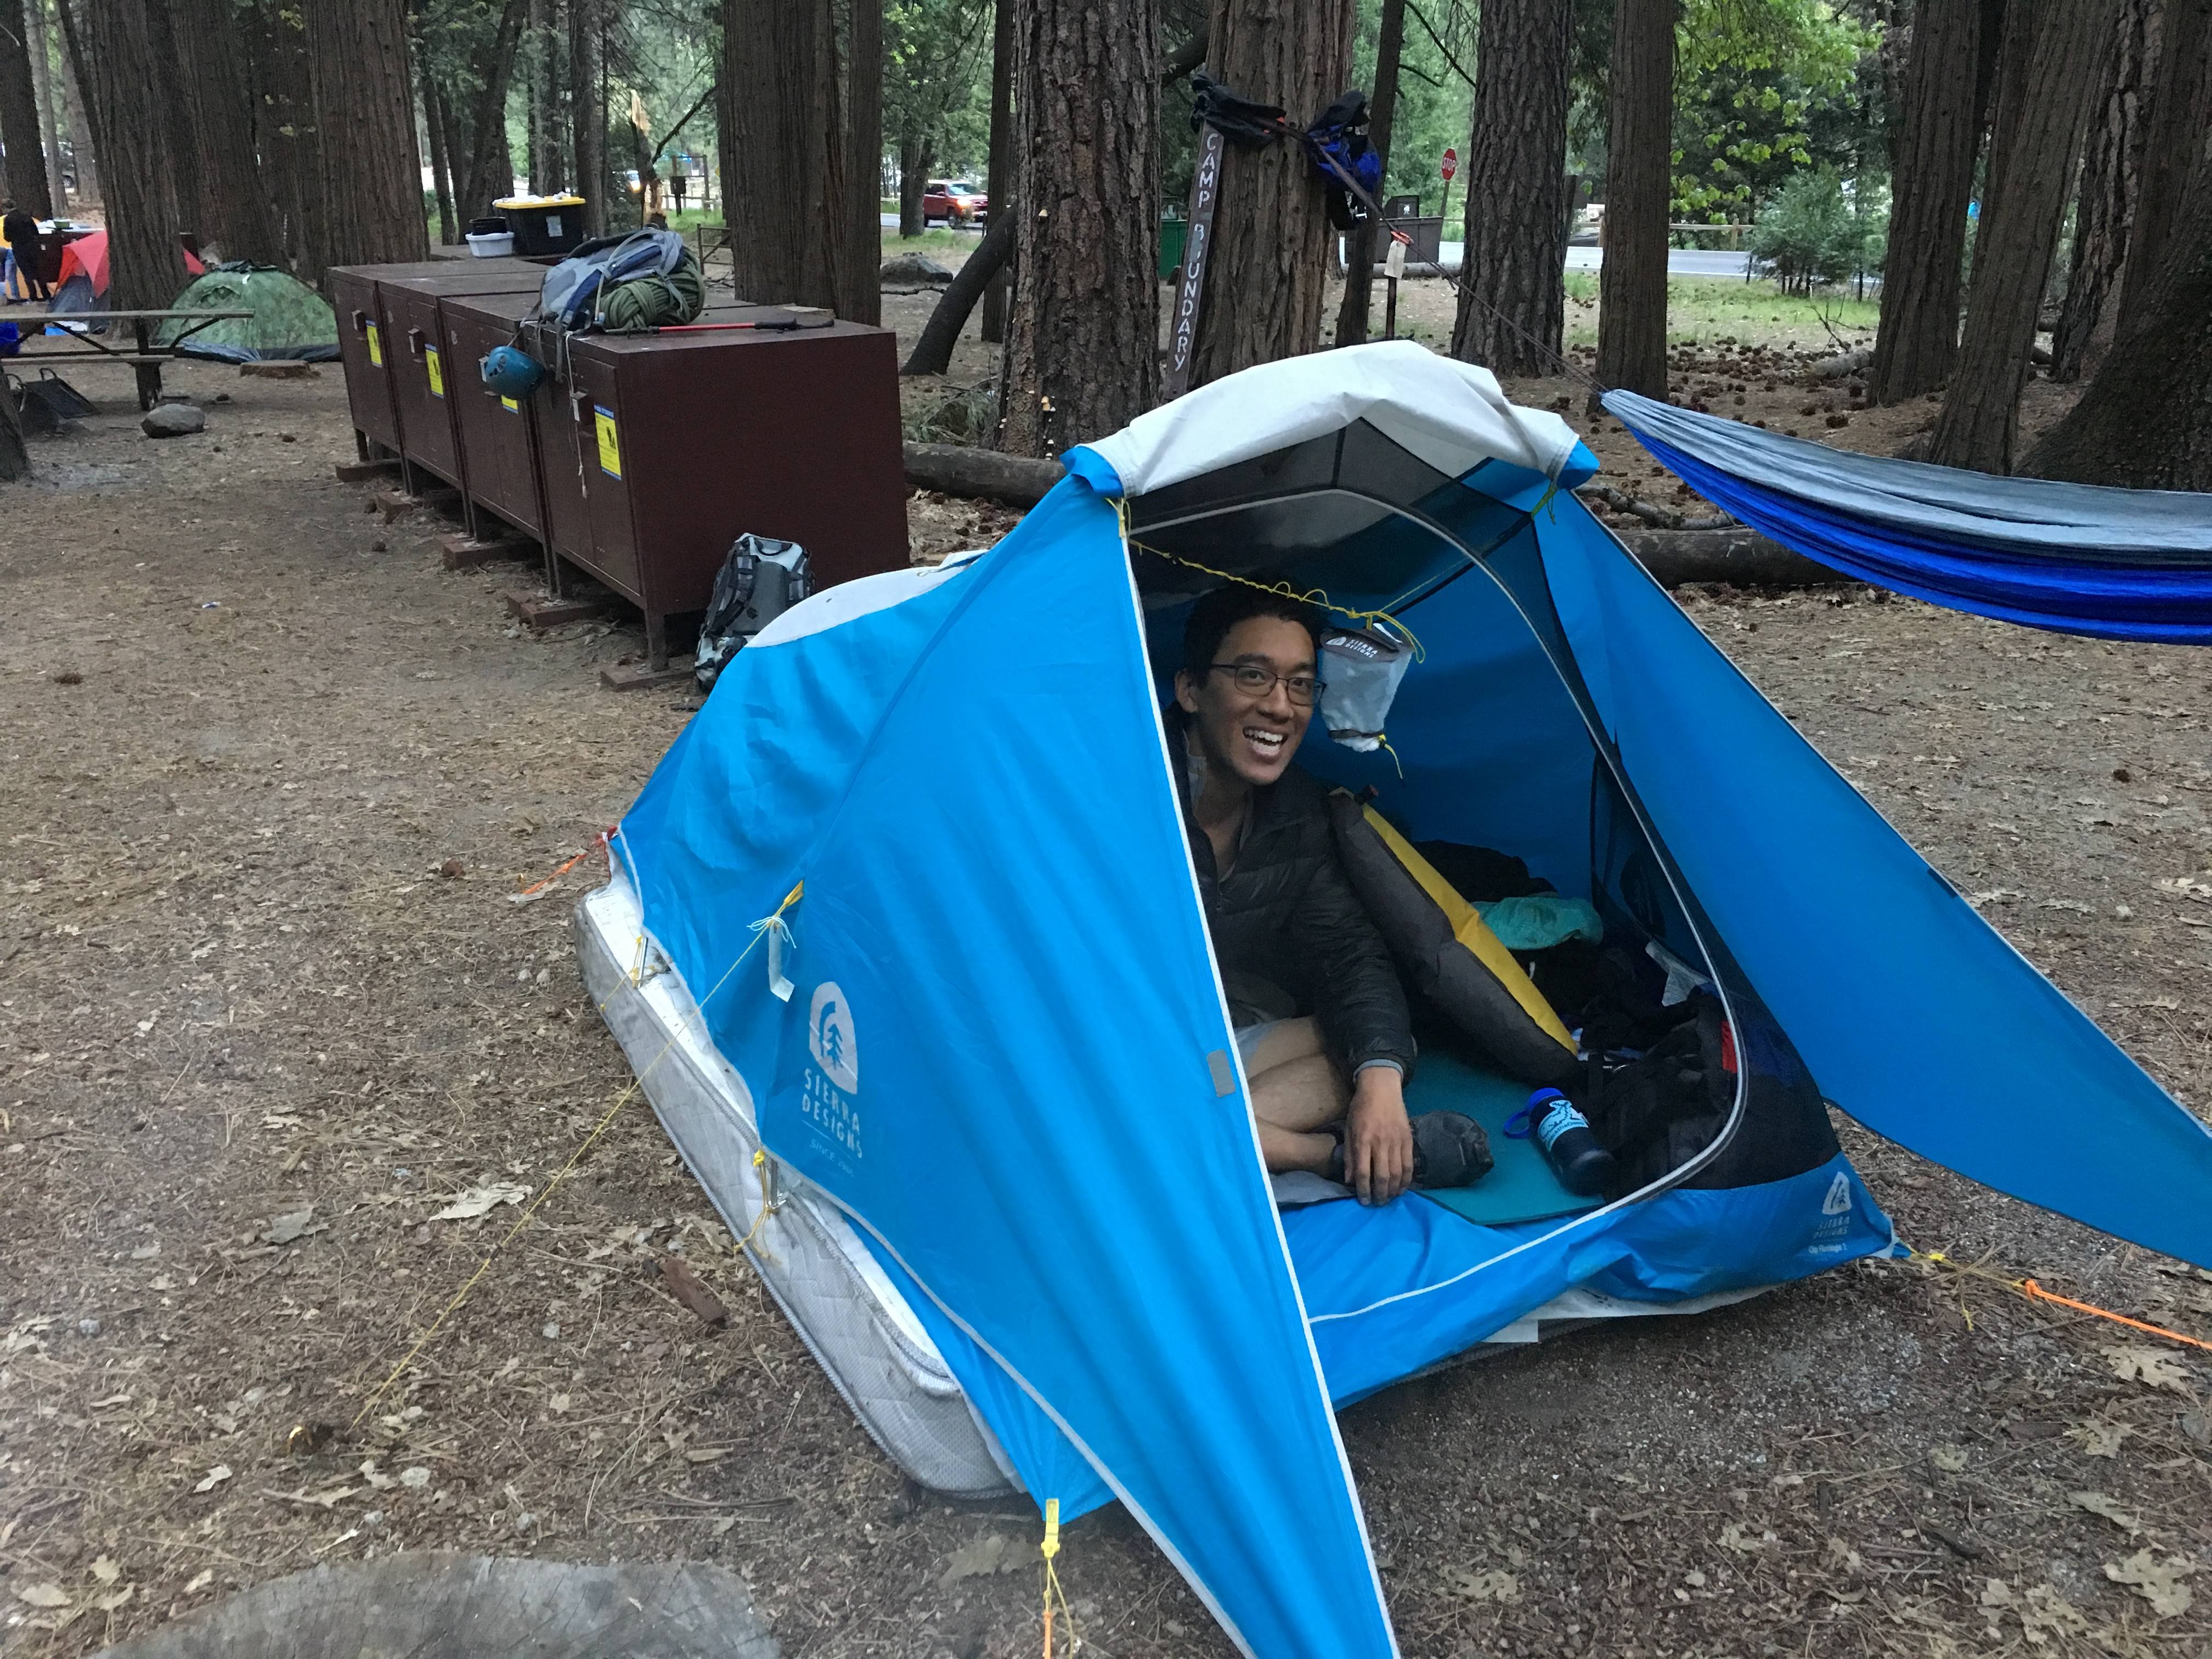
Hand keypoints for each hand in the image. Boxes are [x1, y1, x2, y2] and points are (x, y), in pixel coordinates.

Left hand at [1344, 1067, 1412, 1204]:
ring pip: (1397, 1173)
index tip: (1363, 1201)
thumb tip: (1349, 1181)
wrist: (1381, 1089)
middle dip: (1380, 1194)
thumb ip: (1349, 1156)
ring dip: (1394, 1190)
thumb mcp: (1348, 1129)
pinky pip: (1409, 1164)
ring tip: (1389, 1198)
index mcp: (1363, 1139)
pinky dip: (1407, 1179)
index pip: (1364, 1172)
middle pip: (1382, 1176)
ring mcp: (1396, 1141)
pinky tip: (1402, 1188)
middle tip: (1378, 1203)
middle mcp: (1380, 1142)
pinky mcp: (1408, 1139)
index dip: (1363, 1190)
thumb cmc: (1360, 1108)